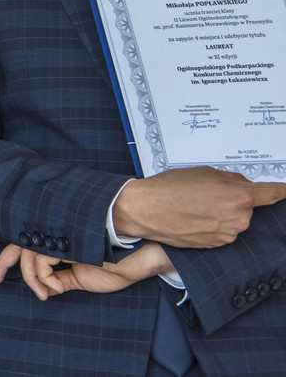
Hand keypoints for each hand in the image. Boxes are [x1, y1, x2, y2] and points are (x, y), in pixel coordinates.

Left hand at [0, 242, 172, 300]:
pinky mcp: (61, 240)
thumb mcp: (80, 276)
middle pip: (17, 244)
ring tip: (47, 294)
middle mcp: (54, 234)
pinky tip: (58, 288)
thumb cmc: (113, 265)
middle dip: (2, 263)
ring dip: (34, 280)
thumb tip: (45, 287)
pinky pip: (39, 262)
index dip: (8, 259)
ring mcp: (57, 235)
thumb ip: (60, 278)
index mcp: (58, 239)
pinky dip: (44, 278)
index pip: (25, 244)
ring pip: (27, 256)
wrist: (134, 260)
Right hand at [114, 166, 285, 247]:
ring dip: (223, 212)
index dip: (284, 191)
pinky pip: (224, 230)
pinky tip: (194, 217)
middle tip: (209, 192)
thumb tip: (243, 186)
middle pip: (248, 206)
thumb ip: (230, 179)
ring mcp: (229, 234)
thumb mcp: (203, 172)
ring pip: (235, 219)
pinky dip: (213, 223)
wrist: (146, 210)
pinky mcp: (217, 244)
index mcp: (239, 196)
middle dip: (235, 198)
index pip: (273, 193)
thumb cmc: (169, 188)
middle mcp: (239, 218)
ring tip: (195, 205)